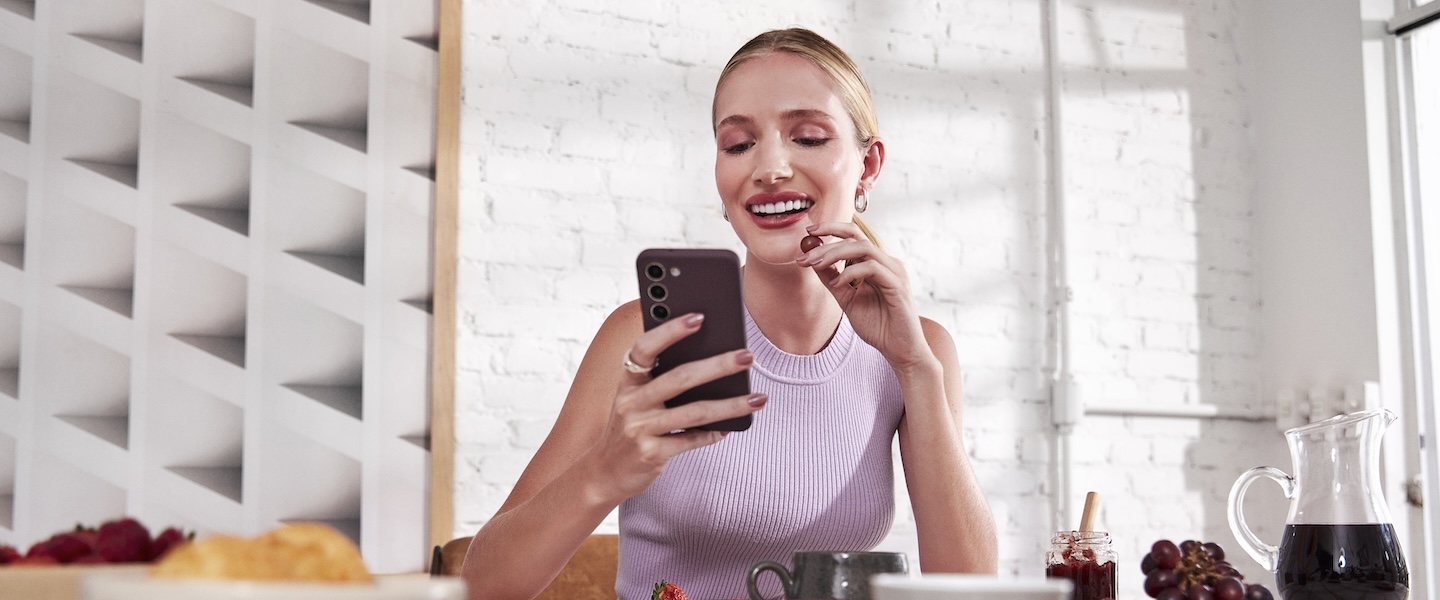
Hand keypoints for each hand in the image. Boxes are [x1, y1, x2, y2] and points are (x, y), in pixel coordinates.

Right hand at [590, 312, 765, 501]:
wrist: (604, 472)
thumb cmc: (630, 427)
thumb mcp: (636, 399)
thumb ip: (660, 380)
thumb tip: (711, 358)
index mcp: (628, 381)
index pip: (645, 347)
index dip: (670, 330)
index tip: (699, 317)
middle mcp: (631, 402)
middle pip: (680, 378)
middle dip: (718, 365)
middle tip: (747, 356)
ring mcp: (639, 429)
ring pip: (694, 411)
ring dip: (731, 404)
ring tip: (758, 398)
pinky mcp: (651, 454)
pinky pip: (690, 440)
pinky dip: (714, 434)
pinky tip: (733, 427)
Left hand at [796, 222, 931, 370]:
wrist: (899, 350)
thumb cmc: (878, 325)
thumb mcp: (847, 299)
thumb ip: (832, 279)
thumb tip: (812, 260)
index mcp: (876, 263)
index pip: (854, 236)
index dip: (832, 229)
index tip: (809, 232)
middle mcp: (887, 263)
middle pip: (856, 237)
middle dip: (827, 243)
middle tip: (805, 254)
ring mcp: (894, 272)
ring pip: (863, 248)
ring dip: (835, 253)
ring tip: (815, 264)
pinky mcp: (898, 285)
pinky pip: (871, 268)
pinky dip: (850, 272)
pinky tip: (836, 284)